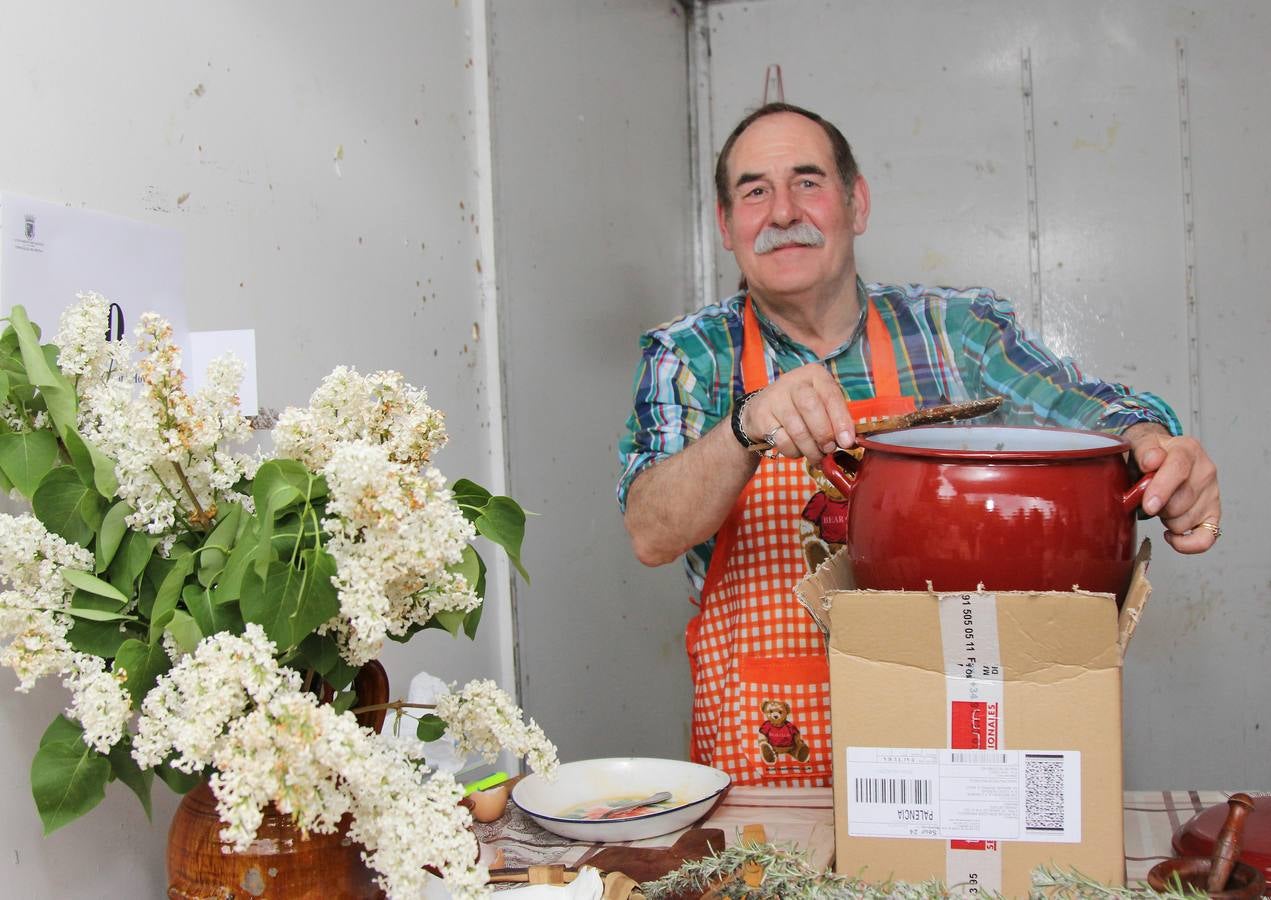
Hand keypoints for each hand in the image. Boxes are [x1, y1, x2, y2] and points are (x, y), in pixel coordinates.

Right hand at [741, 364, 854, 463]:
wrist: (762, 410)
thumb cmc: (800, 408)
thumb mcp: (821, 405)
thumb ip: (836, 420)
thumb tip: (848, 442)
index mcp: (814, 374)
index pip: (831, 396)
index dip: (841, 421)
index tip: (847, 442)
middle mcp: (793, 381)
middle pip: (811, 408)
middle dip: (824, 434)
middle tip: (829, 449)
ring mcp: (774, 398)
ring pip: (797, 429)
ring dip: (810, 449)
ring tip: (816, 456)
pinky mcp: (761, 416)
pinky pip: (782, 441)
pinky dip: (794, 452)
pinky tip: (798, 451)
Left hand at [1122, 423, 1220, 552]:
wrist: (1160, 457)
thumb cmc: (1149, 455)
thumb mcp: (1141, 444)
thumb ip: (1144, 450)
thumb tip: (1151, 460)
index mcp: (1188, 449)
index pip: (1179, 469)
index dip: (1162, 489)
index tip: (1149, 505)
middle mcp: (1205, 470)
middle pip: (1180, 501)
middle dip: (1157, 506)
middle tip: (1148, 497)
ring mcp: (1212, 493)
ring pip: (1185, 522)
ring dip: (1165, 520)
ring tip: (1161, 505)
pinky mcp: (1213, 513)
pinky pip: (1205, 539)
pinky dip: (1185, 543)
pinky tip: (1170, 535)